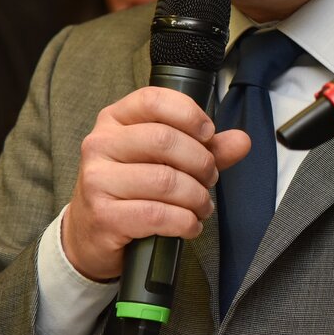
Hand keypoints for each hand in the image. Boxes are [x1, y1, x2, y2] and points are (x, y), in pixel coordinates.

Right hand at [61, 87, 249, 280]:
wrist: (90, 234)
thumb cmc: (131, 188)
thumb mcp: (164, 159)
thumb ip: (204, 147)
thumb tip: (242, 140)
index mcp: (115, 119)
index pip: (154, 100)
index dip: (189, 114)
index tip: (208, 134)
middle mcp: (100, 144)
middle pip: (164, 139)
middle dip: (200, 161)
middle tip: (210, 177)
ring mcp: (97, 180)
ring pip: (165, 180)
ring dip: (196, 196)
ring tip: (202, 205)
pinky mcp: (103, 215)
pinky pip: (157, 214)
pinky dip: (184, 221)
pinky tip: (189, 224)